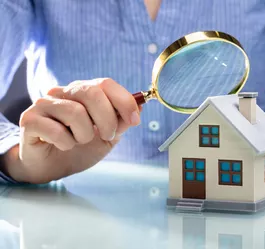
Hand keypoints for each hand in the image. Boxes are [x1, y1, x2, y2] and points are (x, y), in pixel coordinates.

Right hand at [4, 78, 140, 183]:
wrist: (52, 168)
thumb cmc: (80, 149)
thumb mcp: (108, 137)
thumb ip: (122, 122)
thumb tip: (140, 106)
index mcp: (83, 91)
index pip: (105, 84)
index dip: (124, 101)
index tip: (135, 120)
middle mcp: (63, 92)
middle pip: (91, 93)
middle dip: (107, 120)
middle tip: (106, 136)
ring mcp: (44, 104)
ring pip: (75, 112)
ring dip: (85, 135)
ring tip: (79, 141)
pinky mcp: (29, 120)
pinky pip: (56, 130)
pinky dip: (66, 143)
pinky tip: (62, 146)